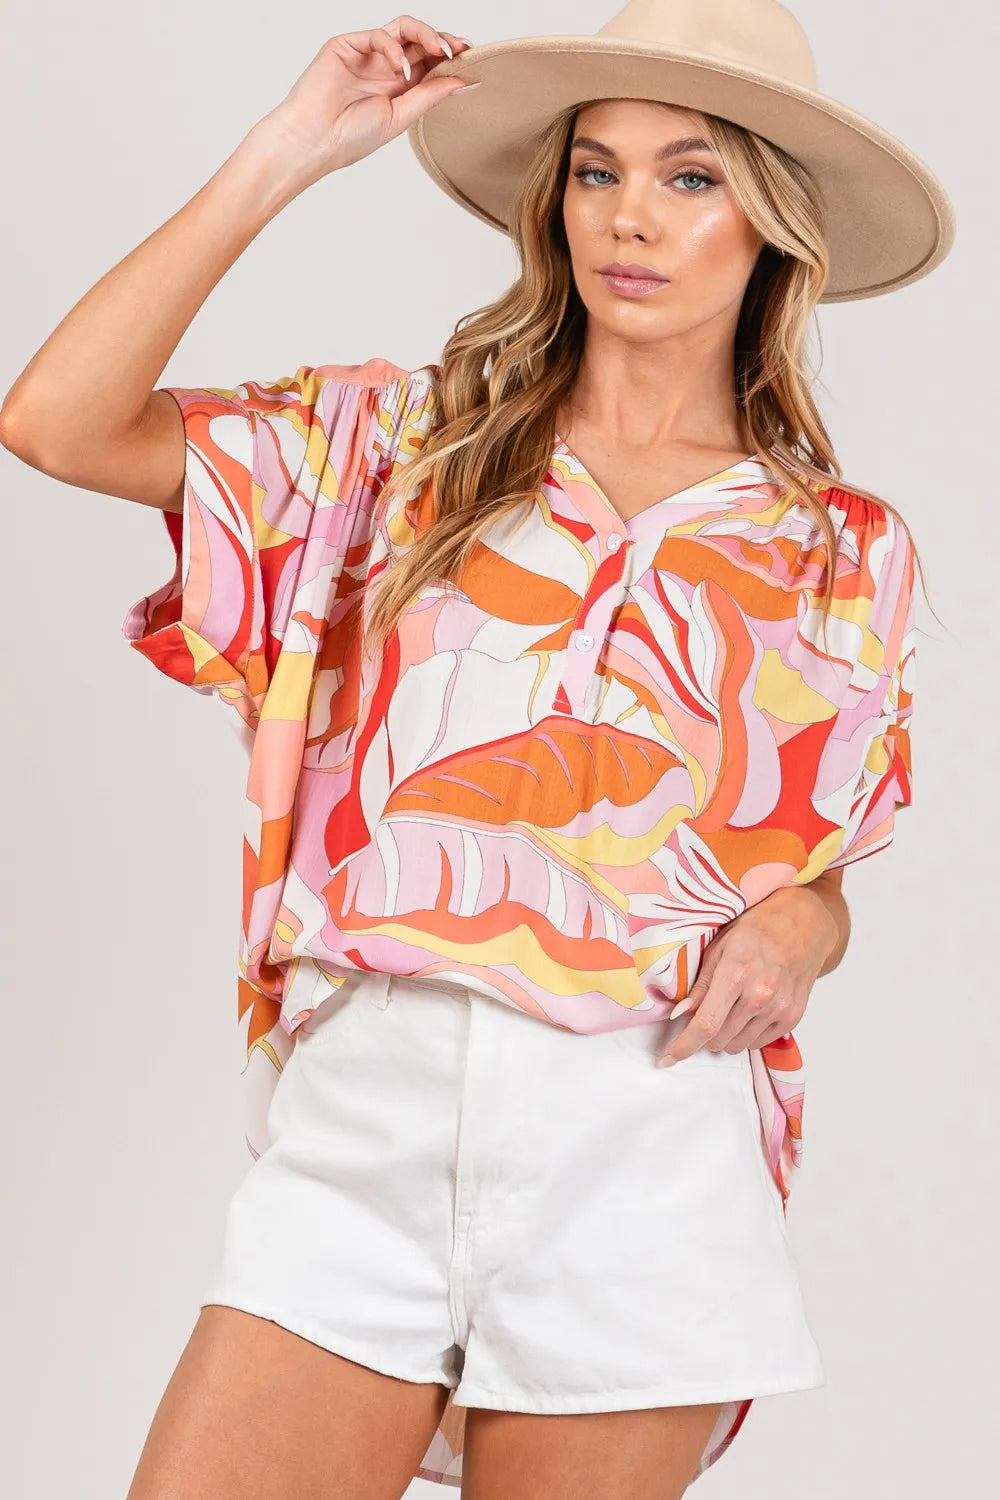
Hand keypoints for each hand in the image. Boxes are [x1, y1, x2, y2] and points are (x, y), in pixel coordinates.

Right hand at [256, 16, 473, 184]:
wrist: (314, 141)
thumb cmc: (349, 137)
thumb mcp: (402, 116)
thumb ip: (430, 95)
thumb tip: (463, 81)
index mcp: (397, 87)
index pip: (429, 62)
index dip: (450, 57)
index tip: (471, 60)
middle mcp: (384, 67)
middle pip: (420, 41)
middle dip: (443, 41)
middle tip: (461, 50)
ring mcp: (366, 54)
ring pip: (403, 29)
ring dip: (426, 35)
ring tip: (440, 50)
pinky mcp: (347, 45)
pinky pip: (379, 36)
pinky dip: (395, 49)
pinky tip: (401, 71)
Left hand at [657, 885, 839, 1066]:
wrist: (804, 924)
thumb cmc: (758, 928)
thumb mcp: (720, 946)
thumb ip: (700, 984)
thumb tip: (679, 1015)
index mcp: (736, 973)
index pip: (705, 1024)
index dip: (683, 1046)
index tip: (667, 1060)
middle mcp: (760, 995)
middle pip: (719, 1040)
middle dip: (705, 1033)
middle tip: (708, 1011)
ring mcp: (779, 1008)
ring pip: (738, 1046)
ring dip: (727, 1035)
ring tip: (732, 1007)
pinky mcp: (793, 1017)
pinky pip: (759, 1043)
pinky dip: (747, 1034)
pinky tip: (750, 1010)